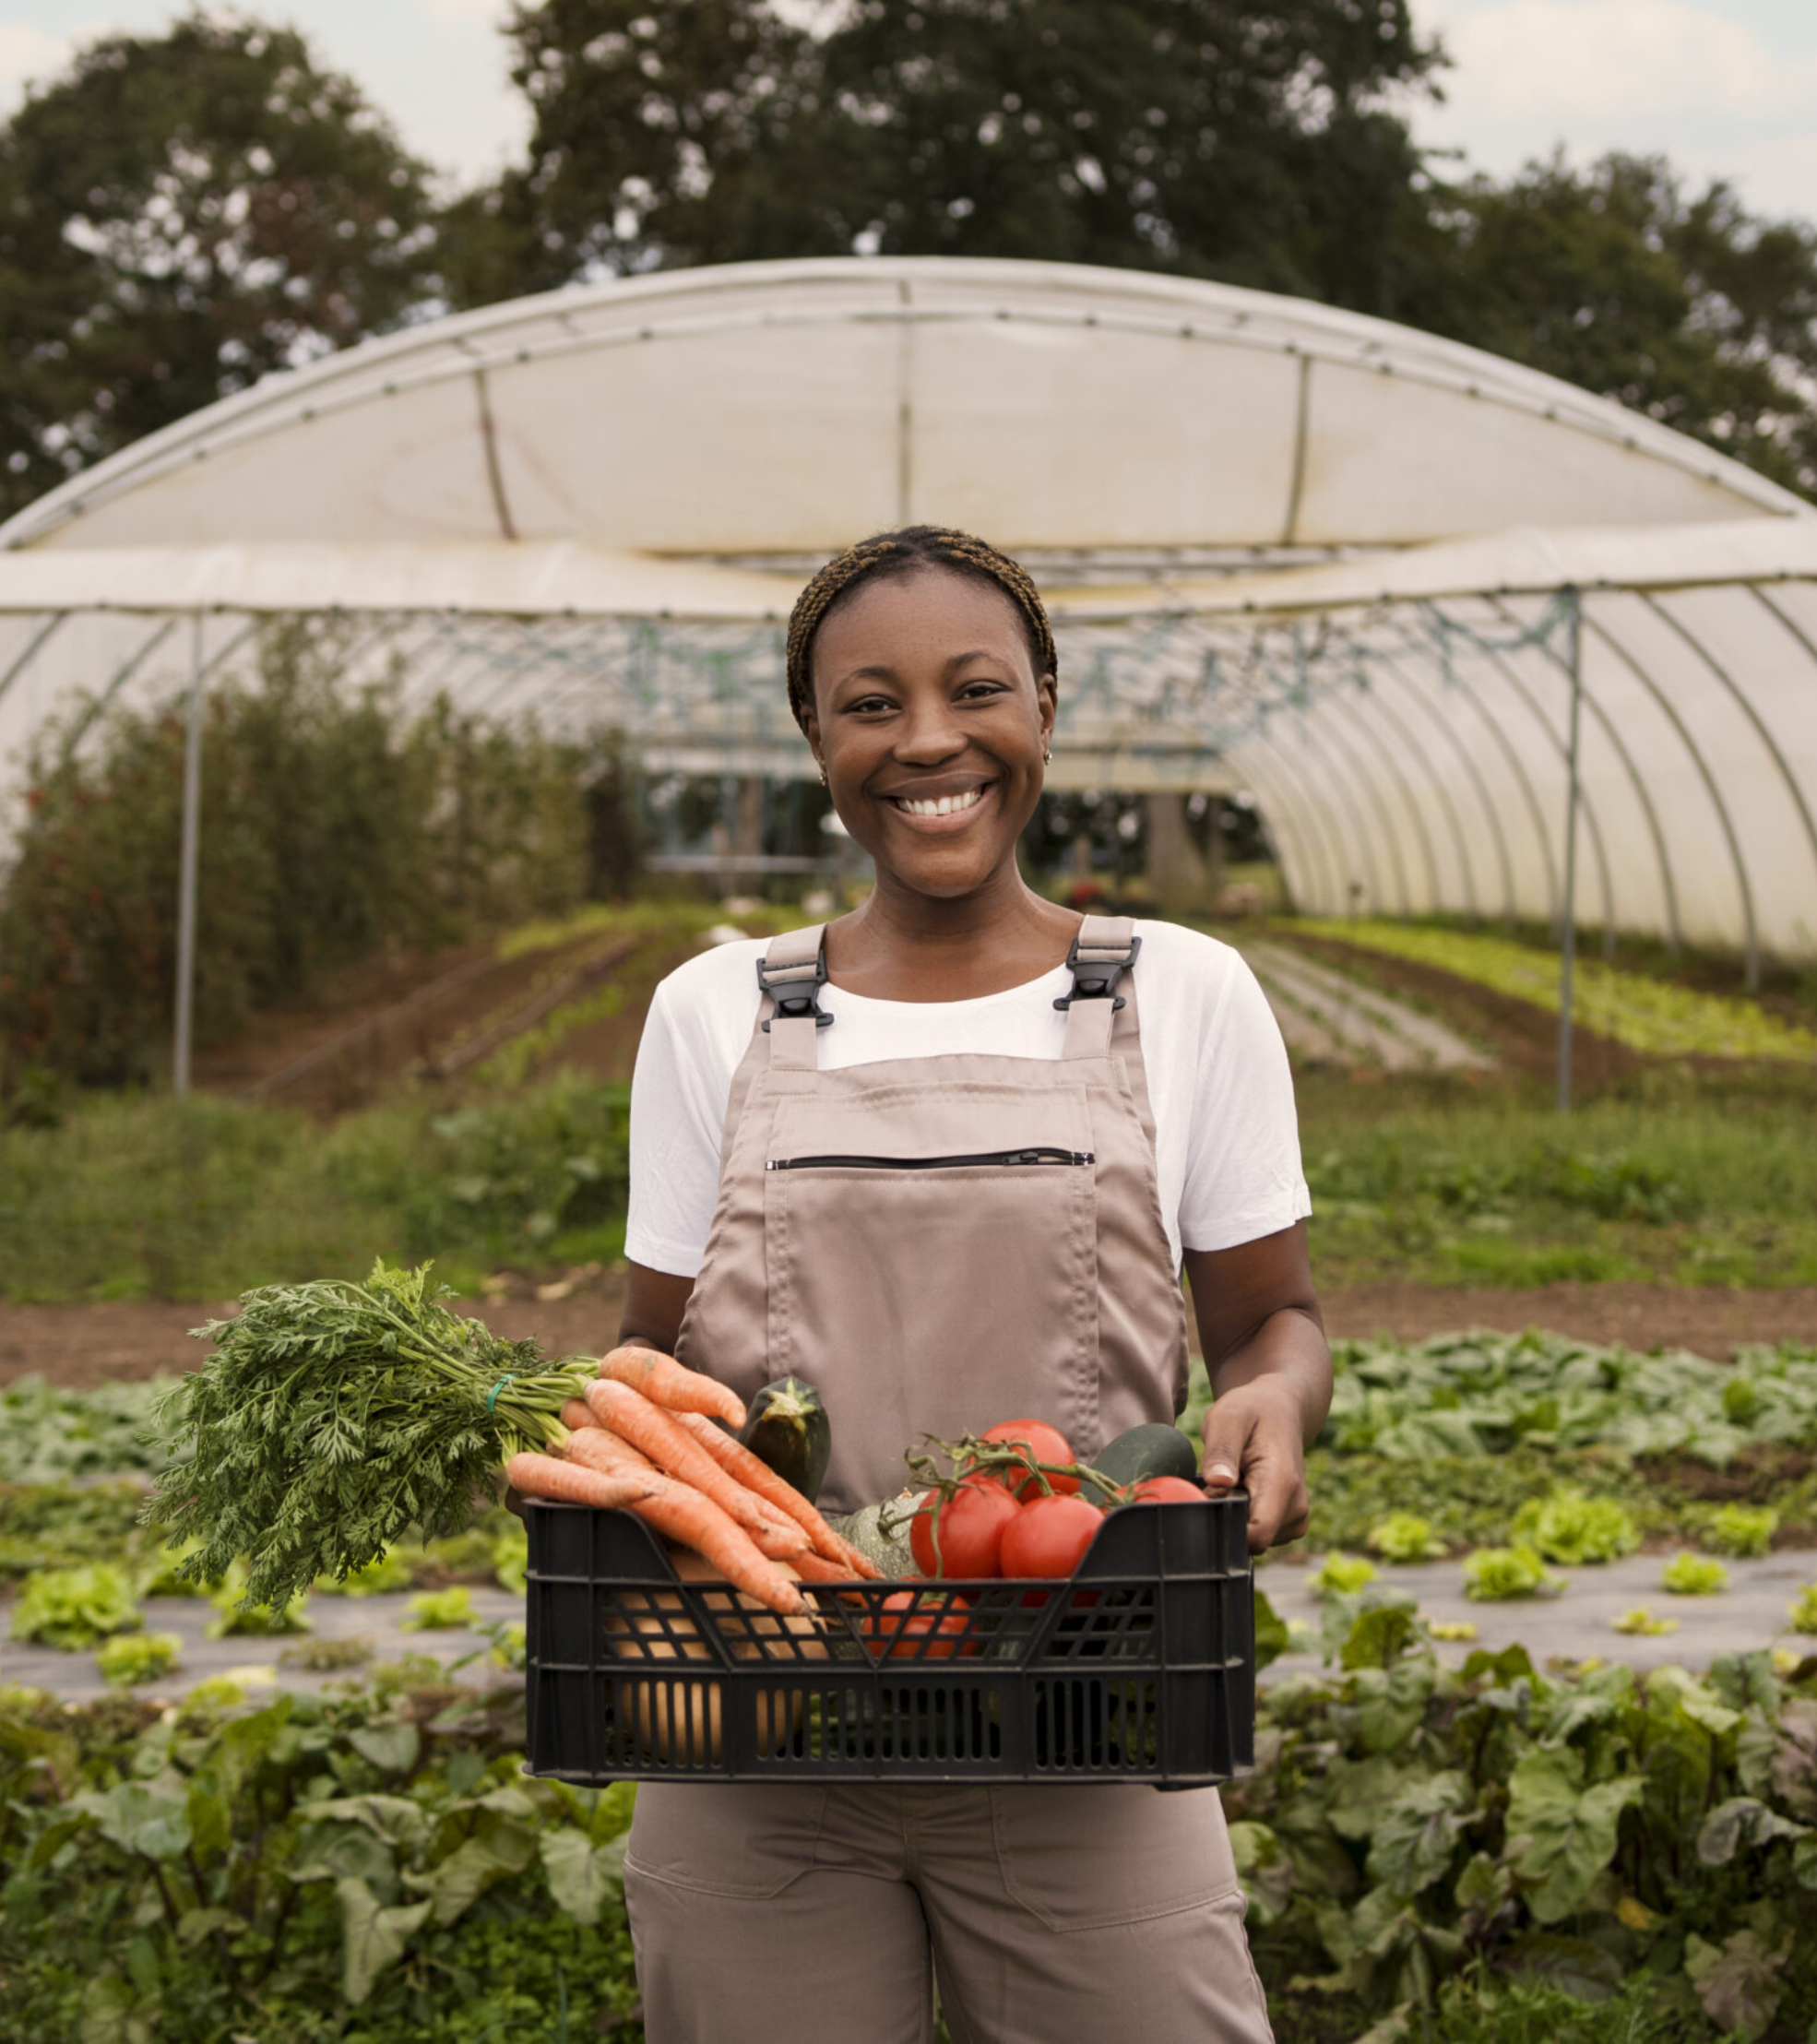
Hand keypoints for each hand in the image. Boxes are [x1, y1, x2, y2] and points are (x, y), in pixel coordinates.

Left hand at [1201, 1378, 1311, 1553]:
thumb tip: (1217, 1482)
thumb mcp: (1227, 1417)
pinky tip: (1242, 1489)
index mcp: (1282, 1484)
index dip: (1224, 1525)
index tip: (1212, 1495)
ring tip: (1233, 1480)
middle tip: (1221, 1479)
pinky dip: (1241, 1516)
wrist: (1279, 1410)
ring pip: (1248, 1540)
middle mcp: (1295, 1509)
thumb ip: (1221, 1450)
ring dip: (1233, 1514)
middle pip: (1247, 1540)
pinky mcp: (1289, 1525)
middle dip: (1225, 1516)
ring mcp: (1295, 1520)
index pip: (1256, 1536)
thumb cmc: (1251, 1411)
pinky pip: (1255, 1535)